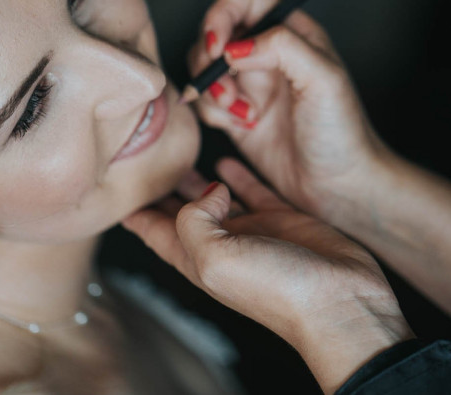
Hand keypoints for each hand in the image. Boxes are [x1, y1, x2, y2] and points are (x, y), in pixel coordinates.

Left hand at [122, 158, 412, 393]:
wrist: (340, 302)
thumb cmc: (279, 291)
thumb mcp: (217, 259)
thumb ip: (194, 220)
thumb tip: (206, 191)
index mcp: (195, 258)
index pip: (151, 229)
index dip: (132, 206)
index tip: (111, 177)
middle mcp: (219, 243)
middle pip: (178, 211)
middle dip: (159, 187)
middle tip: (144, 151)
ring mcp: (251, 230)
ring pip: (213, 197)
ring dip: (194, 178)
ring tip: (179, 148)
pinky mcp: (282, 217)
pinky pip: (251, 189)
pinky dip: (236, 174)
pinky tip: (224, 159)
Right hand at [187, 0, 391, 222]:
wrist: (339, 187)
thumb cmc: (343, 133)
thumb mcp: (323, 78)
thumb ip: (281, 47)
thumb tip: (234, 46)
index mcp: (293, 32)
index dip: (220, 15)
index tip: (218, 47)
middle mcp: (269, 52)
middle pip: (214, 31)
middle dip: (210, 59)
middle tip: (227, 88)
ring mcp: (251, 82)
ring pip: (204, 67)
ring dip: (212, 89)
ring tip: (243, 113)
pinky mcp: (237, 112)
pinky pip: (205, 101)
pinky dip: (214, 113)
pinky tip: (245, 127)